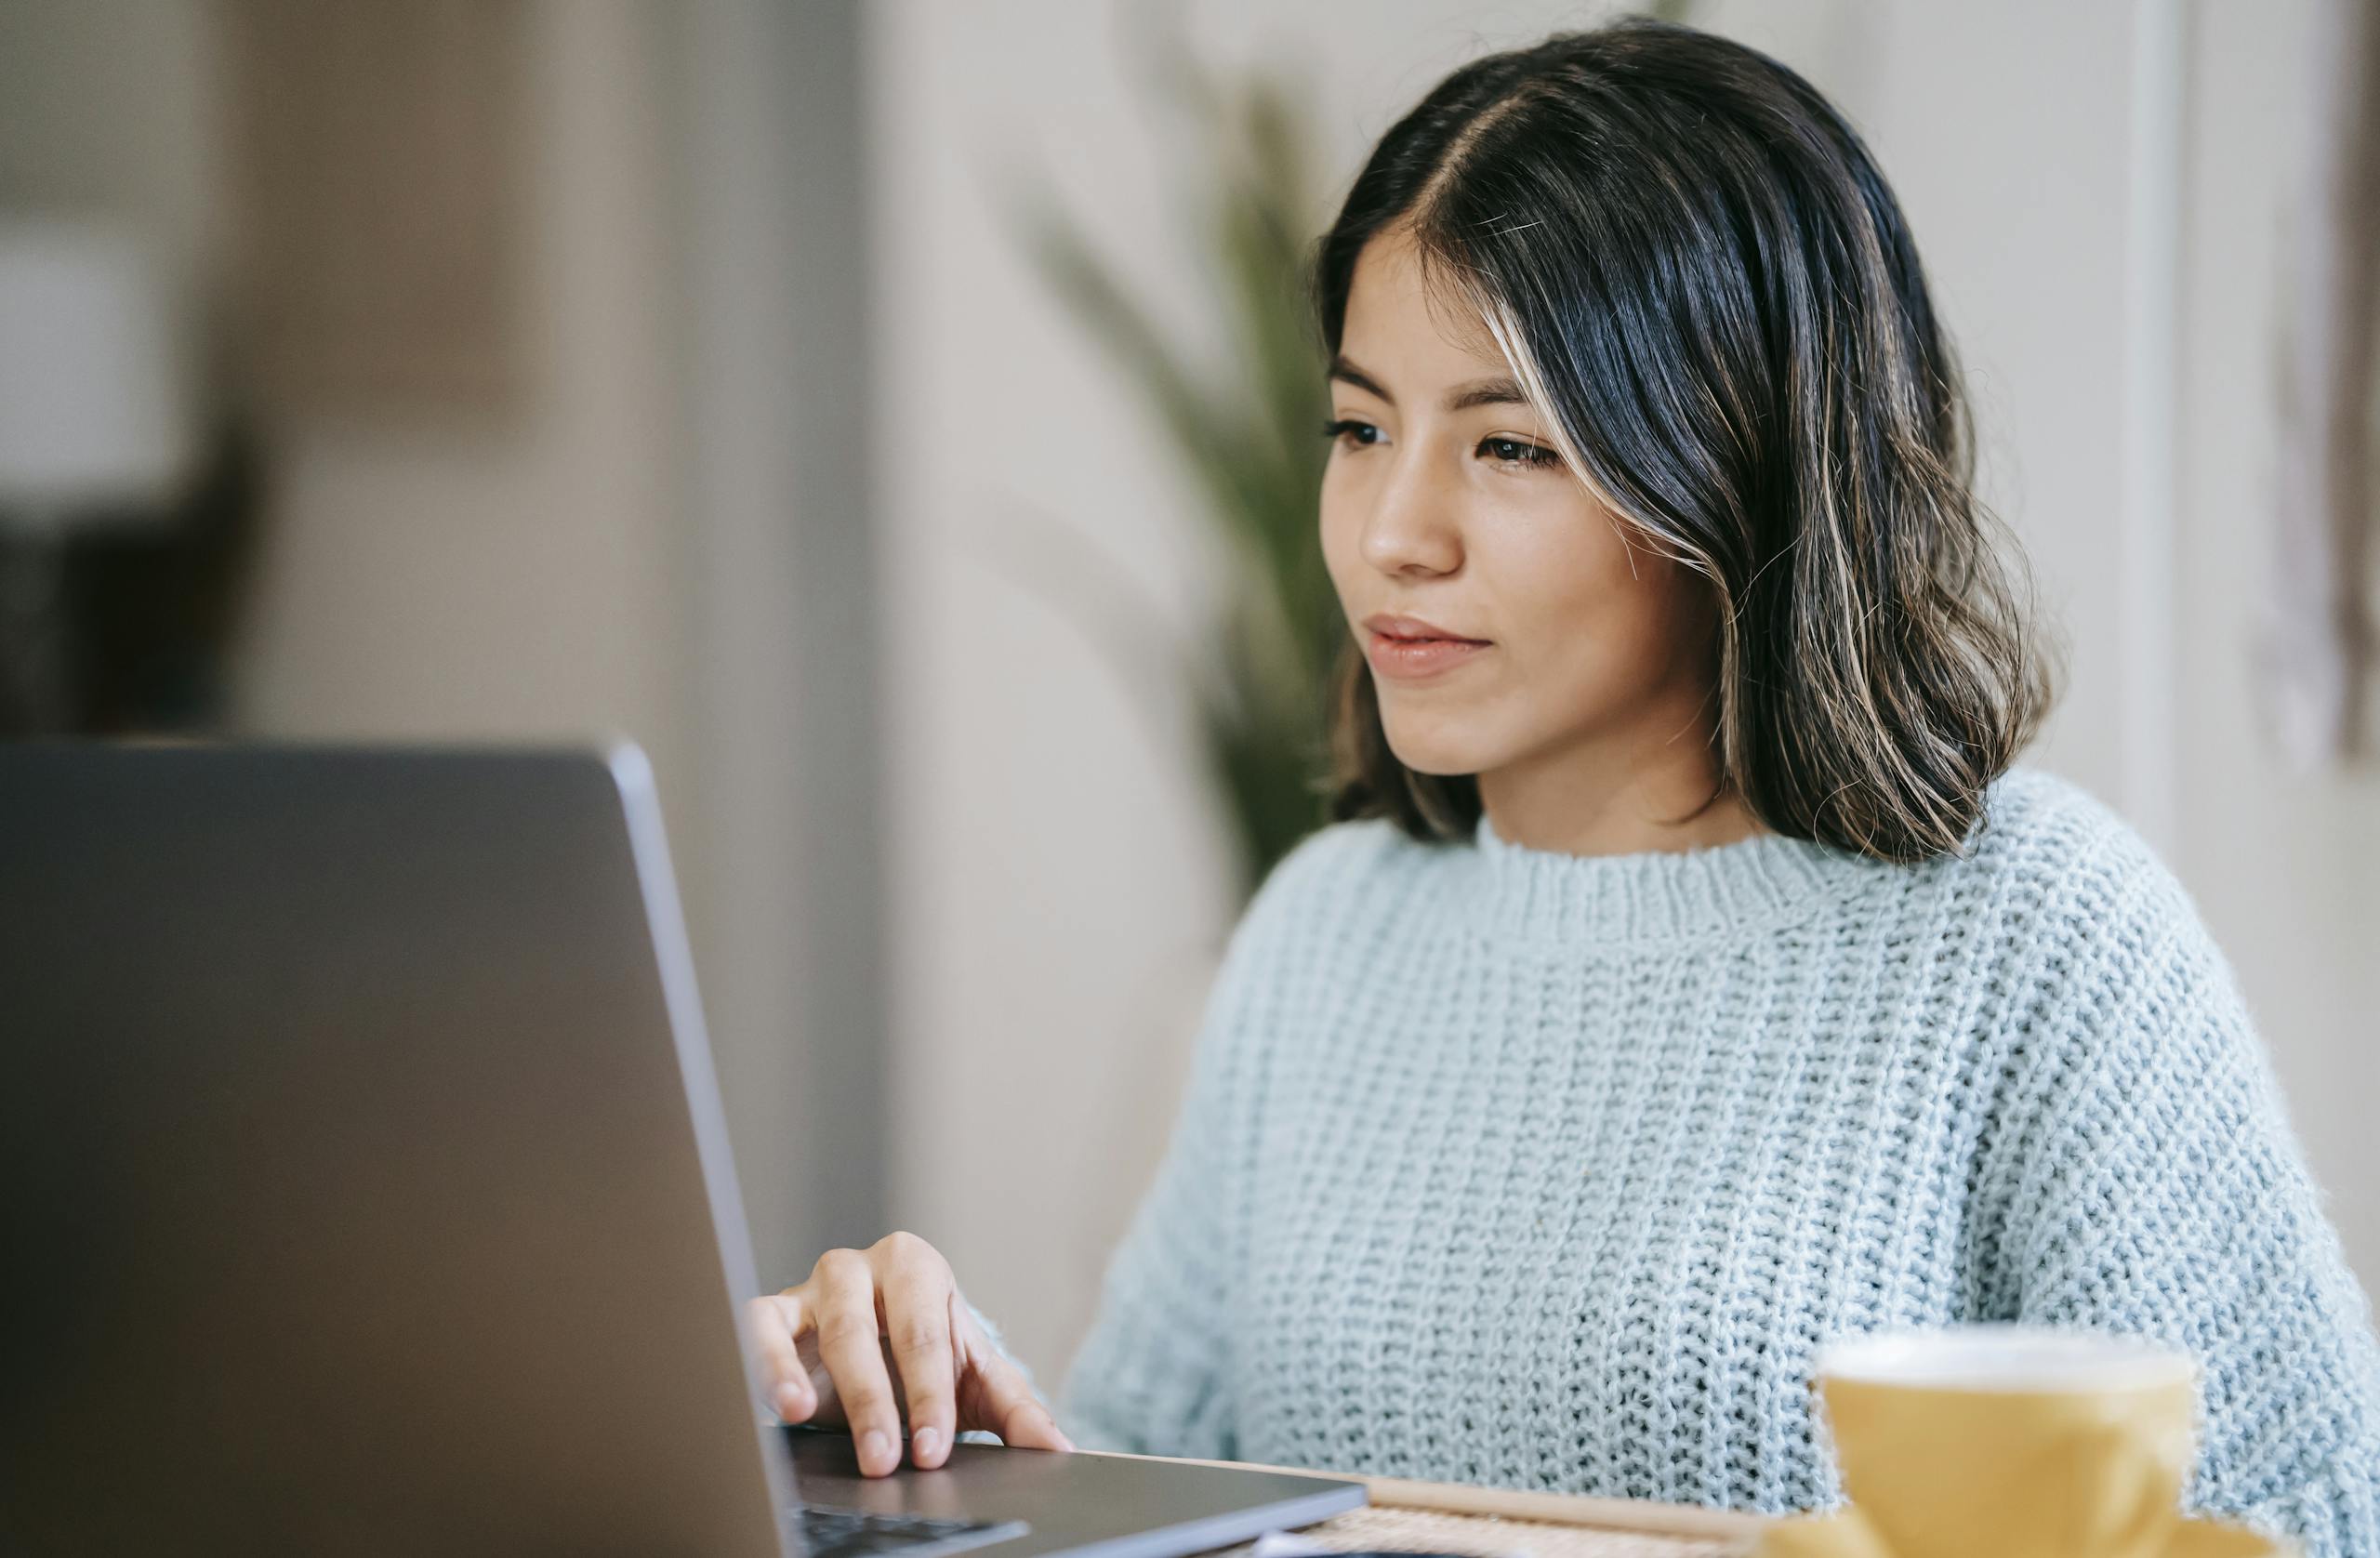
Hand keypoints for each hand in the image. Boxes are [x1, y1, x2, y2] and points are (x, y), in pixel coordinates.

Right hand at [744, 1231, 1074, 1475]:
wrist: (882, 1348)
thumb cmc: (928, 1356)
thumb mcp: (974, 1380)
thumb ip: (1016, 1411)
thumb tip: (1056, 1446)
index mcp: (918, 1269)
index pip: (924, 1334)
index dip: (930, 1395)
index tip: (933, 1449)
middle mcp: (863, 1268)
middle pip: (866, 1330)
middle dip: (876, 1399)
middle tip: (885, 1459)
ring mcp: (814, 1288)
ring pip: (815, 1327)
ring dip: (811, 1378)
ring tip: (808, 1417)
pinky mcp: (772, 1312)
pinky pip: (757, 1327)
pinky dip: (763, 1361)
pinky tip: (779, 1403)